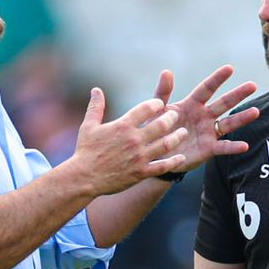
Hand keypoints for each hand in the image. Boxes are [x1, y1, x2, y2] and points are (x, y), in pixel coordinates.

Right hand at [70, 88, 188, 195]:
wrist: (84, 178)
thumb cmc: (85, 151)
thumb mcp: (88, 126)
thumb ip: (96, 107)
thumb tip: (96, 90)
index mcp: (123, 126)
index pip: (146, 109)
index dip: (156, 104)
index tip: (160, 104)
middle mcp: (134, 140)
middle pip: (161, 125)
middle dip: (171, 118)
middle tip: (175, 116)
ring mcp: (139, 157)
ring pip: (166, 144)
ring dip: (177, 137)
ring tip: (183, 133)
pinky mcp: (141, 172)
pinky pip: (162, 166)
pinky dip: (174, 161)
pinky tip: (182, 157)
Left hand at [154, 65, 259, 171]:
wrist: (154, 154)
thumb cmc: (155, 128)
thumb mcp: (157, 110)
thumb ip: (163, 92)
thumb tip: (167, 71)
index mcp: (192, 104)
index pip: (207, 89)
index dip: (217, 79)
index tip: (229, 68)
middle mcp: (204, 116)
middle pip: (223, 103)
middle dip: (237, 95)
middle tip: (252, 85)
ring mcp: (208, 132)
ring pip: (228, 123)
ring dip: (242, 118)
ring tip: (255, 112)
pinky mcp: (208, 149)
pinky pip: (223, 147)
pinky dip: (233, 147)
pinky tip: (244, 145)